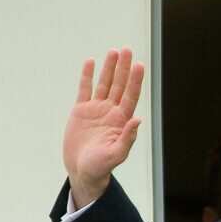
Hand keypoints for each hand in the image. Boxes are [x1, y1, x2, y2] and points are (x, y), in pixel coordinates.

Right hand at [63, 48, 145, 205]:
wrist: (83, 171)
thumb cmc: (101, 166)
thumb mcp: (116, 154)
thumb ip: (128, 138)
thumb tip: (138, 120)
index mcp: (121, 120)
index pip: (130, 95)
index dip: (134, 80)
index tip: (139, 64)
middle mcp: (111, 112)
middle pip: (119, 85)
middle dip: (123, 68)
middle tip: (127, 50)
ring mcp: (96, 110)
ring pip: (104, 84)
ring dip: (109, 68)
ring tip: (114, 51)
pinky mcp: (81, 111)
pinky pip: (84, 89)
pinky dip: (87, 76)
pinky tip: (91, 62)